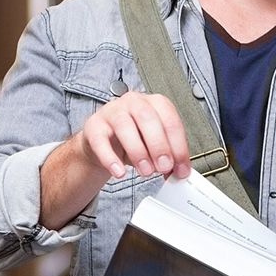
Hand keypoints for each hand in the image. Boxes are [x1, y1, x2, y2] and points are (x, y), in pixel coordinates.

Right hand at [76, 91, 191, 178]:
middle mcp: (134, 102)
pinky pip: (100, 140)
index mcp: (155, 103)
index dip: (178, 147)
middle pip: (148, 118)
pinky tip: (119, 172)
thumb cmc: (134, 139)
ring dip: (138, 152)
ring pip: (124, 125)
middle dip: (159, 145)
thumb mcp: (155, 147)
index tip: (181, 168)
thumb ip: (168, 157)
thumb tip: (179, 172)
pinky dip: (110, 158)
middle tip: (164, 167)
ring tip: (146, 171)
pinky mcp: (94, 125)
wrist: (105, 141)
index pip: (170, 121)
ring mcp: (112, 111)